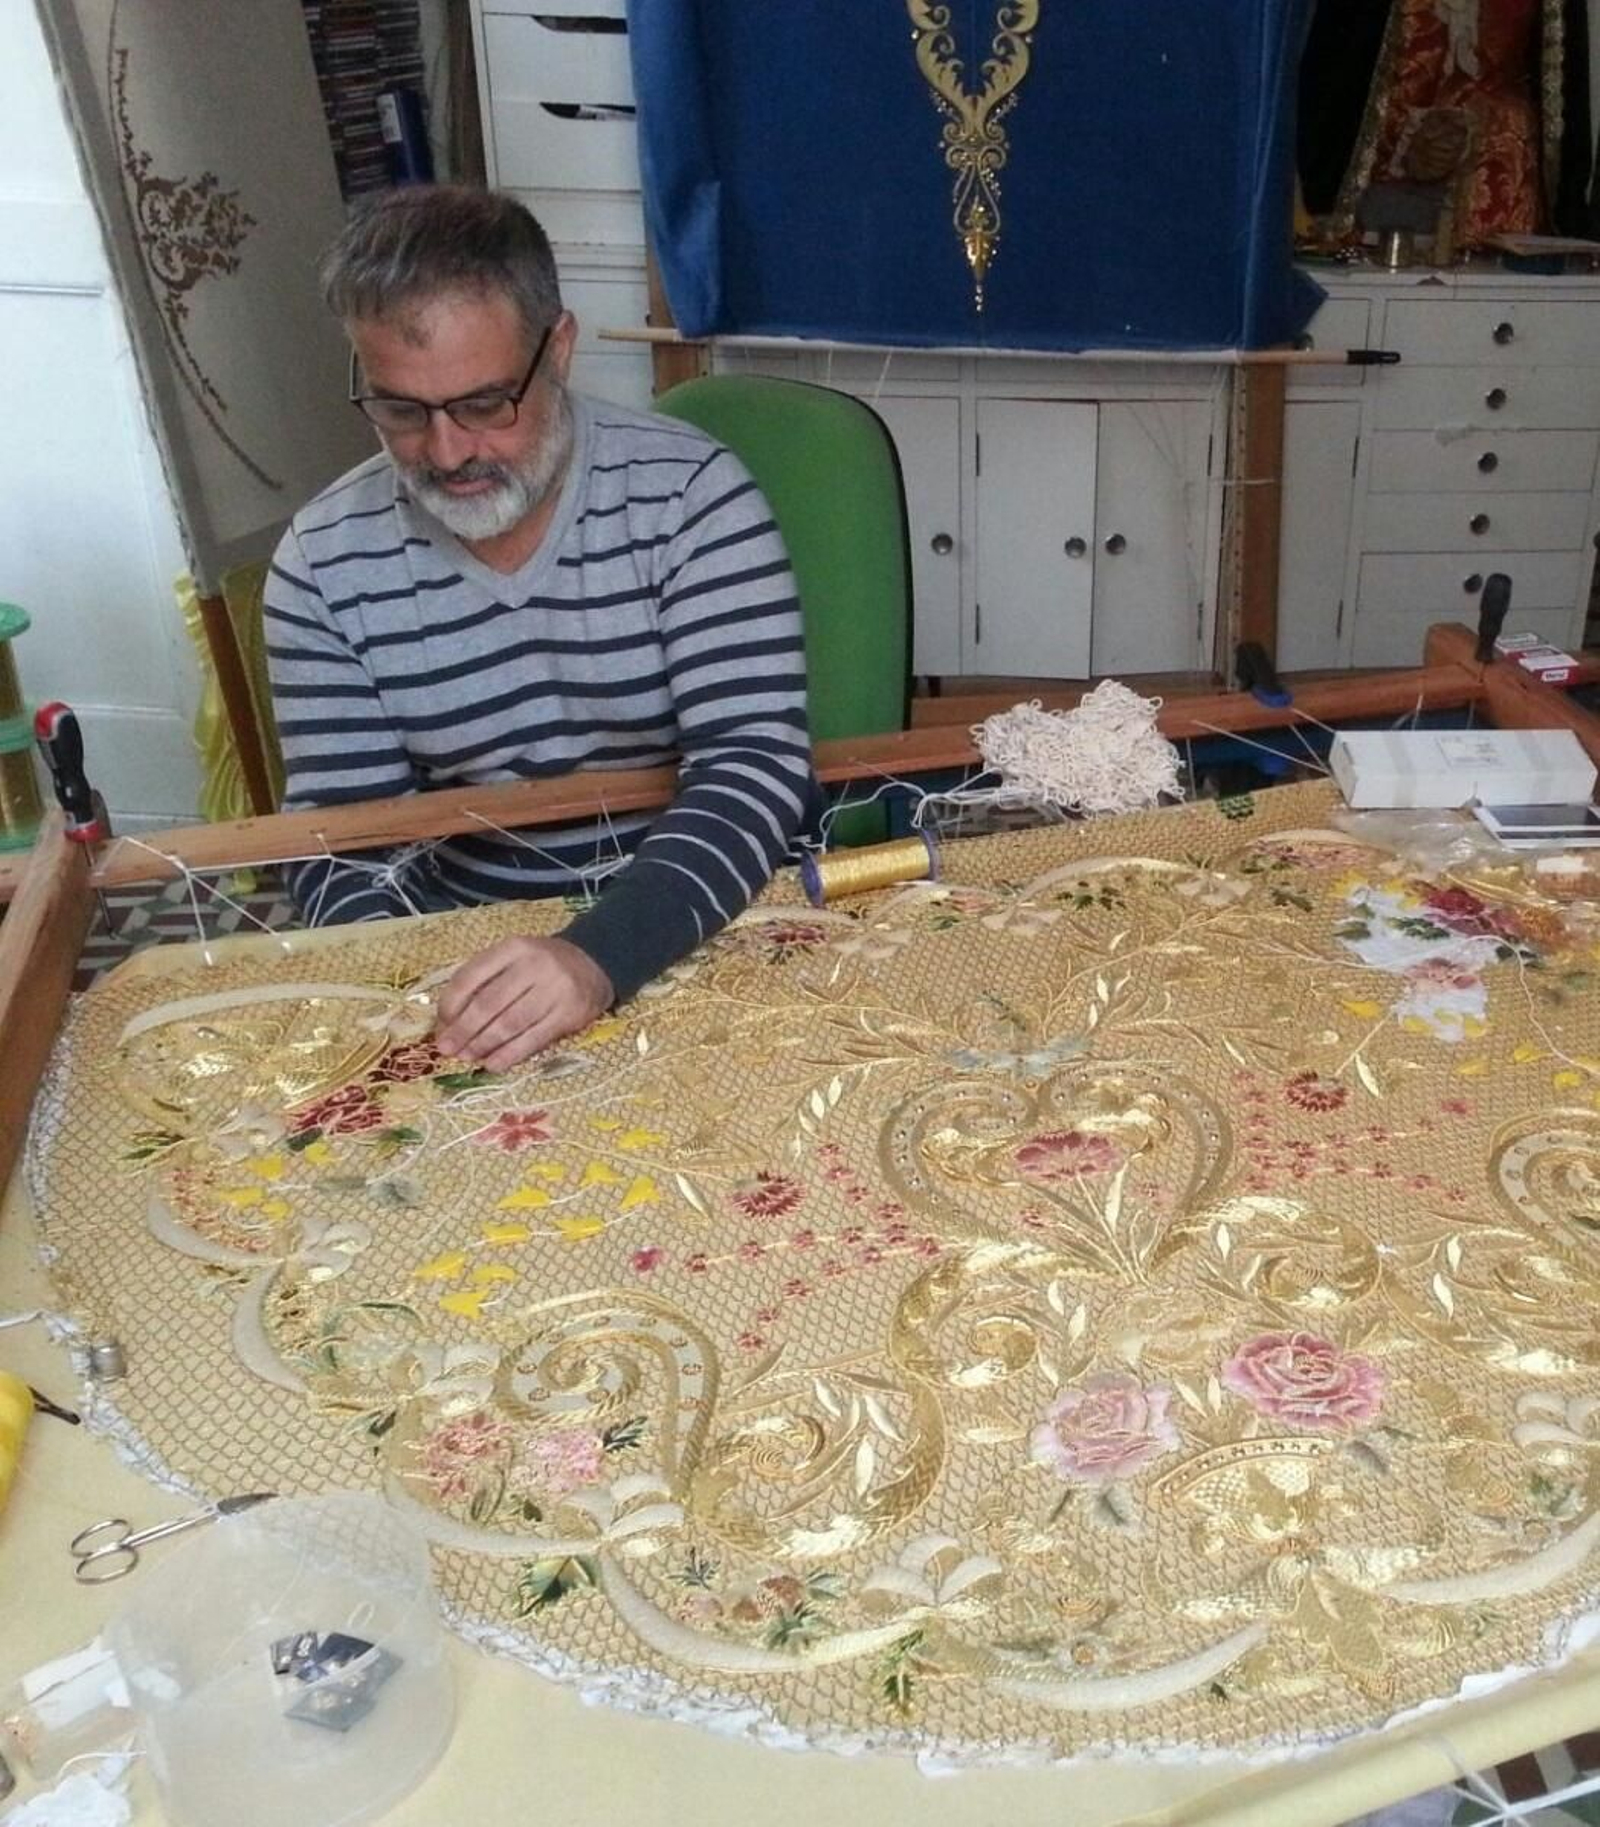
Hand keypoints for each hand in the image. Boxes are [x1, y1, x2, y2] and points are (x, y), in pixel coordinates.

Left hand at [434, 936, 613, 1070]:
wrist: (593, 964)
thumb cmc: (542, 965)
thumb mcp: (513, 960)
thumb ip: (484, 982)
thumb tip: (449, 1022)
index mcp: (513, 948)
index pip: (471, 976)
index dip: (451, 1003)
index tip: (442, 1023)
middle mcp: (534, 965)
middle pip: (489, 1003)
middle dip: (463, 1030)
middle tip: (446, 1049)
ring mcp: (554, 990)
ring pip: (510, 1023)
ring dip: (483, 1044)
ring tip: (467, 1057)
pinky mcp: (568, 1014)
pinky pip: (533, 1039)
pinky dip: (510, 1054)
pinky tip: (493, 1064)